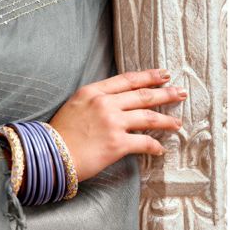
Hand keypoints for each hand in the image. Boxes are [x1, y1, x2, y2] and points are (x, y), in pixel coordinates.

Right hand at [47, 68, 185, 181]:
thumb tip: (114, 102)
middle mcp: (105, 103)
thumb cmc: (59, 133)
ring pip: (148, 117)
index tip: (163, 75)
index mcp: (93, 92)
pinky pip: (143, 143)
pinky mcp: (116, 144)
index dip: (148, 76)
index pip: (127, 80)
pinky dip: (154, 146)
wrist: (49, 154)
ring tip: (178, 123)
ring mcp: (112, 123)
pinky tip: (160, 150)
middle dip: (165, 93)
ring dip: (166, 120)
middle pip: (143, 95)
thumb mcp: (74, 106)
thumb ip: (94, 100)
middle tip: (180, 92)